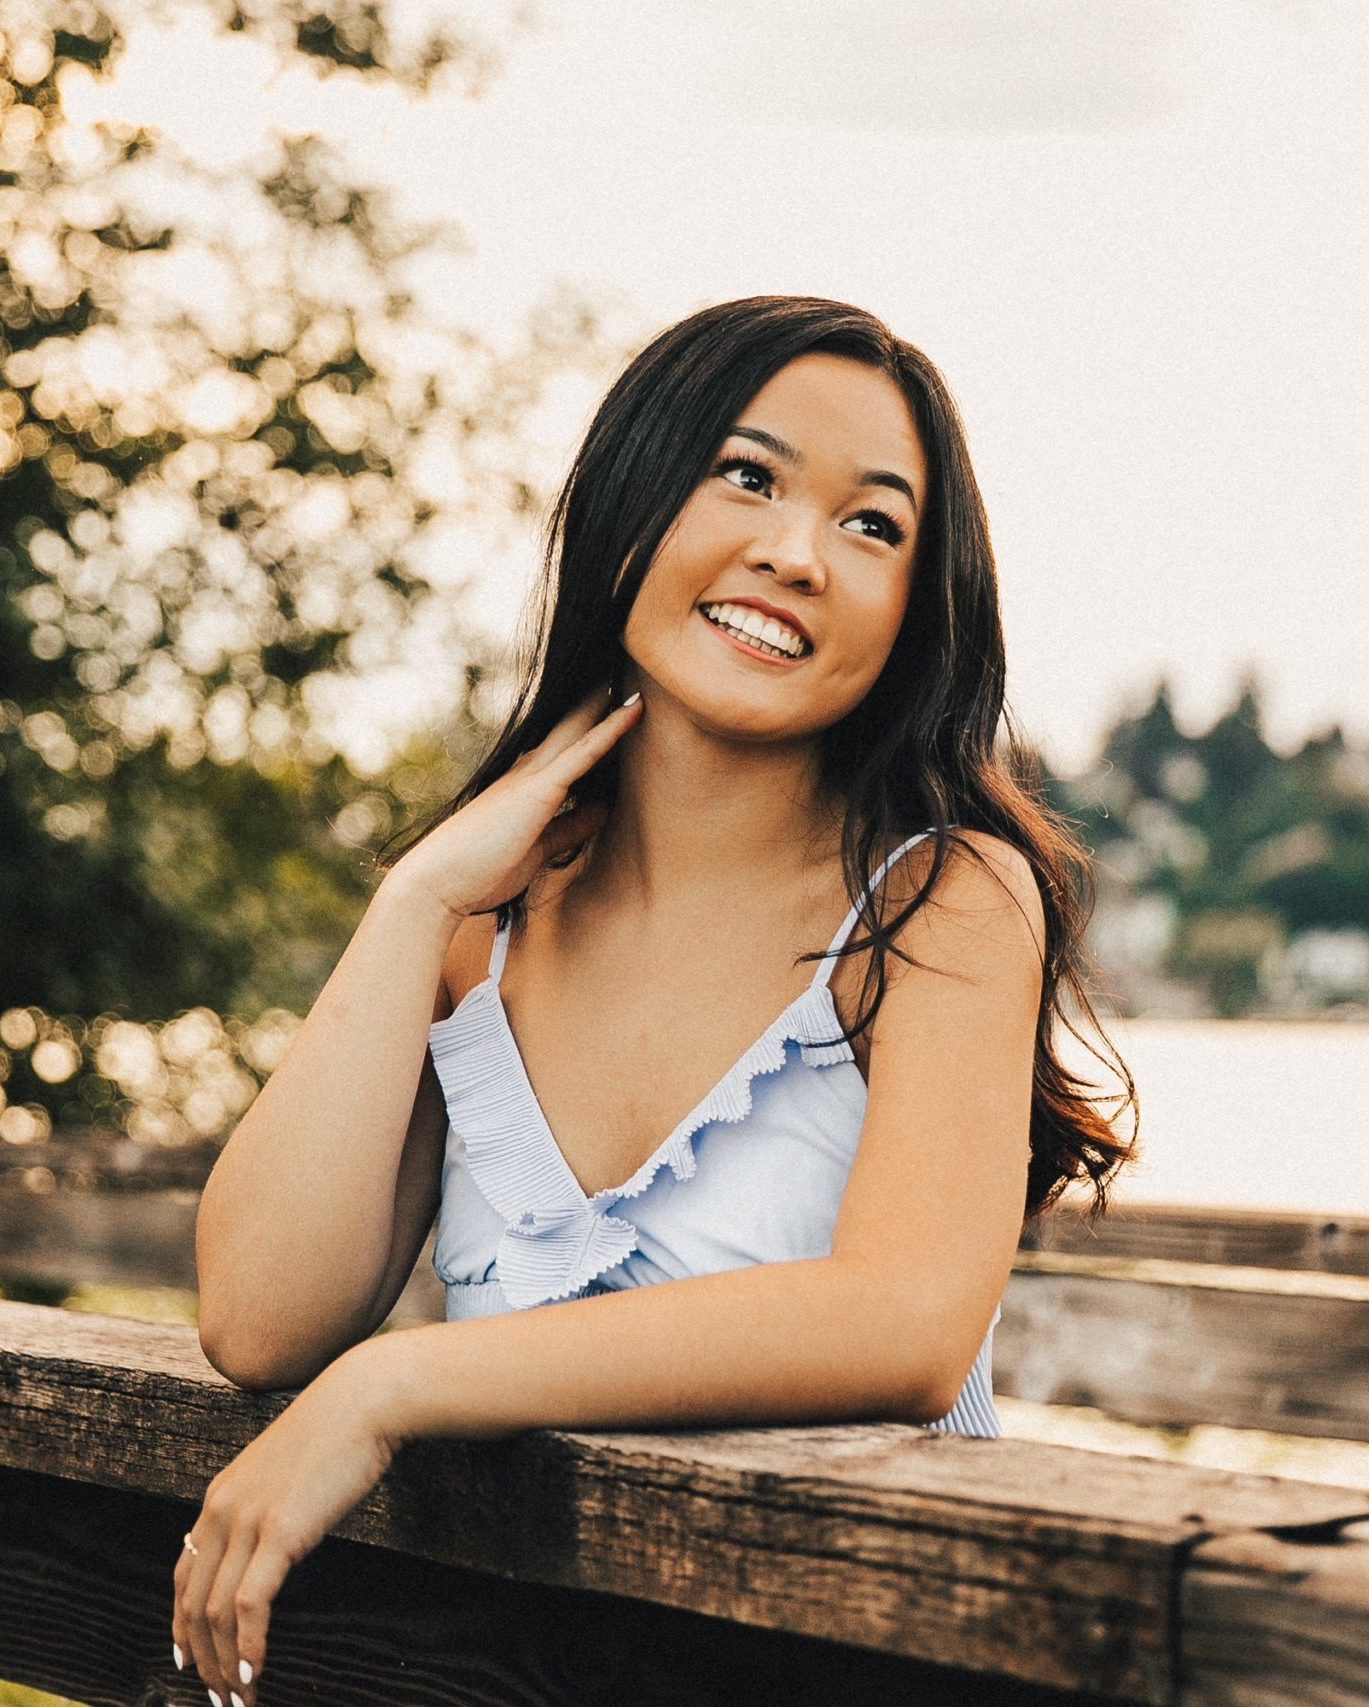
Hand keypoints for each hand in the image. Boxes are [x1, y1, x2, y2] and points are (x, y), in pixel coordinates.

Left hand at [171, 1350, 397, 1706]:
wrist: (366, 1399)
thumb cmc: (339, 1431)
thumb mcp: (286, 1469)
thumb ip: (266, 1504)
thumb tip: (272, 1545)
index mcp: (220, 1495)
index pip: (185, 1573)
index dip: (181, 1625)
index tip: (190, 1662)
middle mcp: (222, 1509)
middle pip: (193, 1603)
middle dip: (203, 1659)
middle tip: (220, 1698)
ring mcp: (248, 1519)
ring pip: (215, 1612)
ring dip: (226, 1665)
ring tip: (241, 1698)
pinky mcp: (280, 1531)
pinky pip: (250, 1605)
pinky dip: (249, 1646)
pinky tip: (256, 1672)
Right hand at [388, 681, 642, 919]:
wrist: (437, 883)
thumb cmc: (480, 871)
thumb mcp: (539, 847)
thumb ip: (571, 827)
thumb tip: (603, 810)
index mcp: (525, 786)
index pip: (567, 749)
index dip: (593, 726)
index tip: (619, 703)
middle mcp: (529, 771)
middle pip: (573, 727)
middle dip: (599, 700)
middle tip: (626, 669)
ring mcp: (533, 776)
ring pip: (580, 728)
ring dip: (608, 700)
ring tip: (638, 671)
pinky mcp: (539, 789)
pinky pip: (583, 752)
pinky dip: (610, 730)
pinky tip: (634, 709)